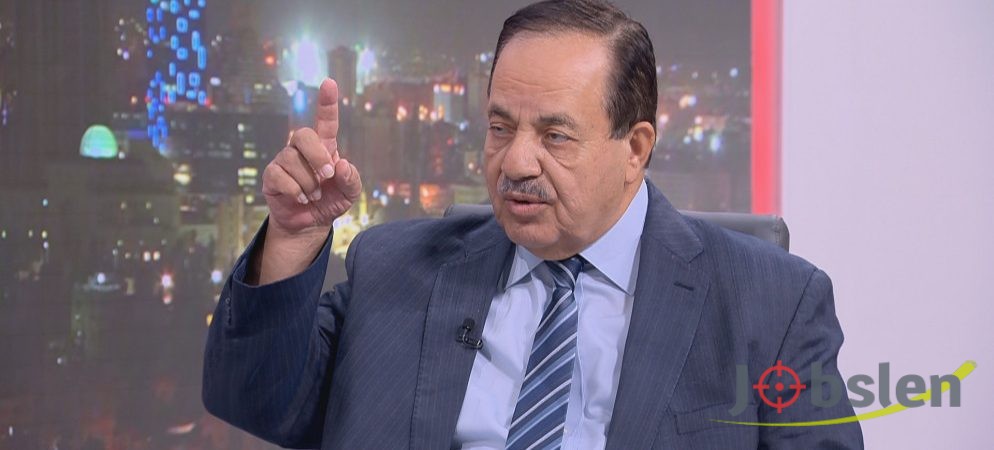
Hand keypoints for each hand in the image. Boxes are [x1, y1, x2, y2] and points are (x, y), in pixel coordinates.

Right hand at [262, 78, 362, 236]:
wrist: (310, 224)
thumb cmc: (330, 201)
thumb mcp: (350, 193)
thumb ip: (351, 178)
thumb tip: (340, 164)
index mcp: (324, 147)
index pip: (325, 121)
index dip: (327, 102)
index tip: (329, 83)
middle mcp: (302, 150)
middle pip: (303, 135)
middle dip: (317, 155)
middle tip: (327, 175)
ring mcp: (285, 161)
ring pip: (292, 160)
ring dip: (309, 182)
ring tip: (315, 195)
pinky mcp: (271, 176)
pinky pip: (280, 176)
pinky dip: (295, 191)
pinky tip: (301, 199)